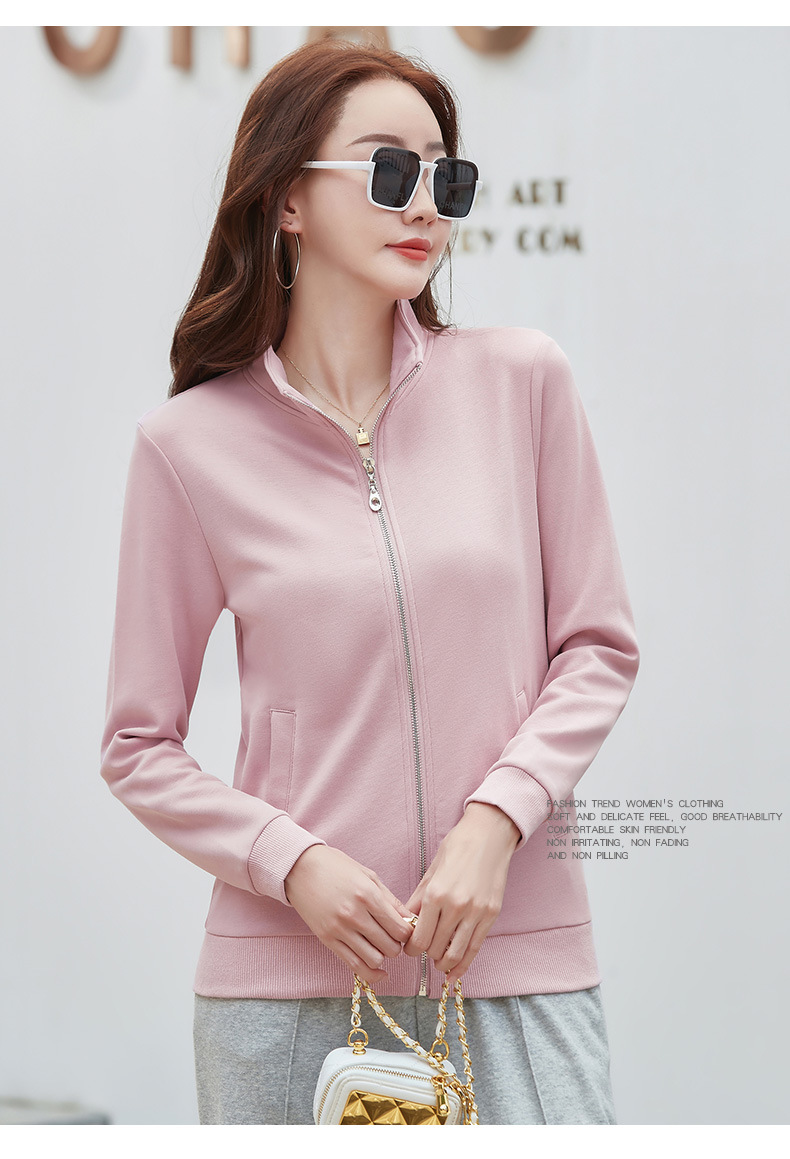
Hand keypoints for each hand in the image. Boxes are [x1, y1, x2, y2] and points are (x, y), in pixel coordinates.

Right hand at [284, 845, 415, 984]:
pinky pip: (354, 965)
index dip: (408, 932)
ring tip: (380, 945)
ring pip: (375, 959)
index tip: (405, 928)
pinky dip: (371, 973)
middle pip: (390, 947)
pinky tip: (380, 971)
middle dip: (397, 945)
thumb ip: (391, 900)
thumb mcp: (368, 876)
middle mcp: (354, 915)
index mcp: (368, 895)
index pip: (400, 929)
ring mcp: (339, 929)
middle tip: (393, 936)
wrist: (300, 868)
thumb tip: (411, 920)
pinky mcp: (327, 940)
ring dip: (383, 956)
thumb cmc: (336, 867)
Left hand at [403, 803, 519, 986]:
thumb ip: (418, 901)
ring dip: (444, 963)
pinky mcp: (491, 915)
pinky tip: (455, 973)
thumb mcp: (431, 871)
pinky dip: (464, 964)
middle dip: (427, 955)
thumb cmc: (457, 847)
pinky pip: (476, 947)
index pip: (419, 938)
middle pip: (436, 948)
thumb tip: (406, 924)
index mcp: (436, 894)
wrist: (489, 835)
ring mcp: (476, 912)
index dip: (411, 949)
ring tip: (439, 964)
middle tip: (424, 952)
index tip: (409, 949)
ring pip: (456, 953)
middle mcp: (456, 906)